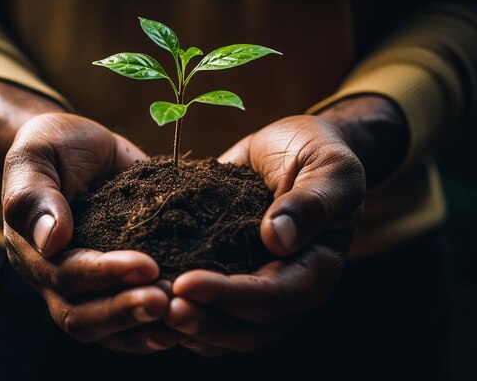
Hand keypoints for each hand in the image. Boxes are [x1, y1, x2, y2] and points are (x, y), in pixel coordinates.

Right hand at [2, 112, 180, 352]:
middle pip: (82, 317)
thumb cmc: (54, 146)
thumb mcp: (37, 155)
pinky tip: (186, 324)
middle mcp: (55, 277)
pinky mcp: (115, 284)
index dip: (105, 275)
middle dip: (125, 312)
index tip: (147, 265)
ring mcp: (86, 287)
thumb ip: (34, 195)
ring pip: (106, 331)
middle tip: (166, 303)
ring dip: (143, 329)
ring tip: (182, 317)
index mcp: (33, 249)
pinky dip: (153, 329)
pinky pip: (128, 323)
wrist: (77, 146)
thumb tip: (52, 241)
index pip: (66, 275)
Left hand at [165, 114, 365, 355]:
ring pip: (227, 330)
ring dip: (189, 326)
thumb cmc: (317, 153)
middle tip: (161, 308)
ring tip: (149, 308)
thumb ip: (311, 202)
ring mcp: (258, 285)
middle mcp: (288, 287)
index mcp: (317, 267)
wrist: (292, 146)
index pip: (275, 297)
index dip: (231, 297)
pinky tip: (147, 296)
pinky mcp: (231, 273)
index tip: (186, 284)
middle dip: (205, 323)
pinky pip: (209, 308)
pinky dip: (182, 309)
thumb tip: (278, 239)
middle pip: (249, 330)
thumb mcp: (329, 167)